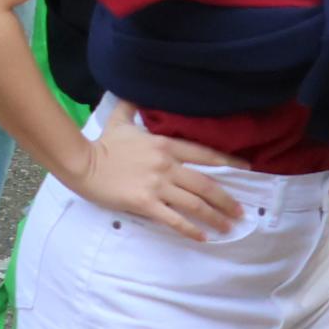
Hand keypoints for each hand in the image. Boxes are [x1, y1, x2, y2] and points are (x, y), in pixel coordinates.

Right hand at [65, 103, 244, 241]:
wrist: (81, 163)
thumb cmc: (102, 144)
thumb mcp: (119, 121)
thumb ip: (131, 106)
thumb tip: (133, 91)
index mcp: (164, 145)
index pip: (204, 154)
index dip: (229, 161)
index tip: (247, 169)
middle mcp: (166, 165)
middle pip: (205, 184)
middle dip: (226, 200)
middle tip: (240, 212)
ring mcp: (156, 185)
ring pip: (194, 204)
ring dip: (215, 217)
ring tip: (228, 227)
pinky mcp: (145, 203)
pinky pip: (174, 219)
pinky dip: (191, 230)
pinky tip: (203, 237)